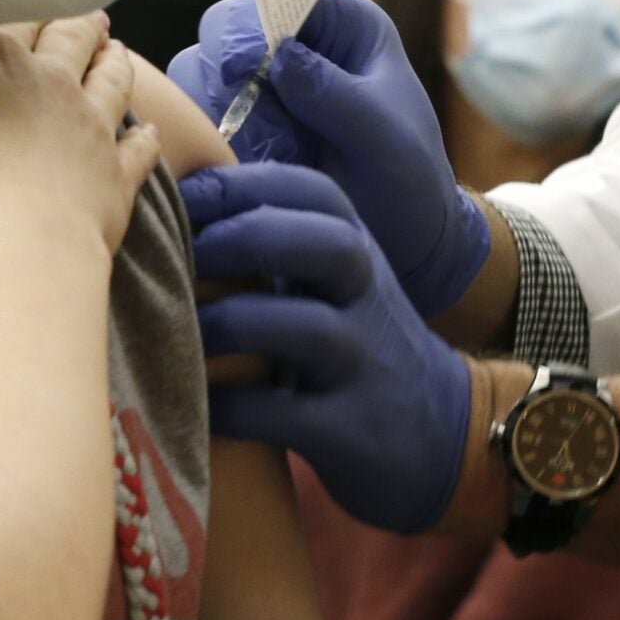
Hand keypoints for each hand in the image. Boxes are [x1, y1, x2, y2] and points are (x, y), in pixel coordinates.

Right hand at [0, 13, 158, 254]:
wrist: (15, 231)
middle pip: (71, 43)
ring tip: (119, 51)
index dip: (23, 12)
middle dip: (79, 27)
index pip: (15, 23)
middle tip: (93, 18)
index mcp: (2, 58)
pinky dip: (145, 139)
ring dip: (116, 65)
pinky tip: (150, 132)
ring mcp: (91, 126)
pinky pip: (137, 151)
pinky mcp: (115, 175)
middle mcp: (55, 82)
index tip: (32, 2)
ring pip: (112, 83)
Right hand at [170, 0, 489, 317]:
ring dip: (208, 100)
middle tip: (236, 109)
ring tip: (242, 145)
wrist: (402, 240)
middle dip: (224, 62)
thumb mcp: (384, 139)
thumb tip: (283, 53)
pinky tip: (226, 160)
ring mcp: (261, 84)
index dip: (257, 20)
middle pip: (229, 21)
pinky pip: (193, 110)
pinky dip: (198, 132)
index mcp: (345, 29)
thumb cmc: (408, 181)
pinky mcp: (236, 122)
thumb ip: (335, 94)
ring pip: (201, 64)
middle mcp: (297, 45)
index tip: (244, 65)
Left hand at [181, 165, 473, 534]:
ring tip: (176, 332)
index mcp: (358, 252)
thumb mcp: (338, 284)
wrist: (444, 434)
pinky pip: (286, 414)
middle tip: (179, 255)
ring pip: (307, 326)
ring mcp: (364, 364)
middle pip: (323, 243)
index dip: (243, 184)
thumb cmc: (361, 348)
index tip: (179, 193)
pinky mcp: (351, 431)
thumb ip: (282, 244)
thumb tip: (179, 208)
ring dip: (230, 323)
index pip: (314, 192)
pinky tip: (193, 406)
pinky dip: (231, 407)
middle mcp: (368, 298)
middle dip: (244, 237)